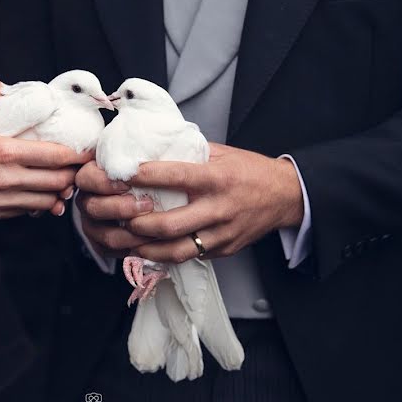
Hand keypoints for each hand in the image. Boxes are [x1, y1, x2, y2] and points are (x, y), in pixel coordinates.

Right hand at [0, 81, 89, 218]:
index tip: (87, 151)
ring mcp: (2, 200)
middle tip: (78, 167)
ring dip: (59, 192)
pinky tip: (41, 194)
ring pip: (47, 202)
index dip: (77, 155)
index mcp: (5, 153)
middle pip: (58, 182)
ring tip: (63, 182)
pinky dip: (40, 204)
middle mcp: (7, 180)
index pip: (56, 157)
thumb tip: (5, 85)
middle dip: (72, 175)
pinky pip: (28, 211)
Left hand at [76, 144, 303, 262]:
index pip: (175, 176)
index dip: (144, 176)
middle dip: (136, 223)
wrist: (286, 196)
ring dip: (145, 247)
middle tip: (115, 215)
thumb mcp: (221, 153)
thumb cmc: (249, 170)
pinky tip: (147, 248)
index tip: (119, 173)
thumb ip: (187, 152)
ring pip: (176, 249)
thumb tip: (150, 147)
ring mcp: (222, 234)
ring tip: (124, 239)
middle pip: (170, 224)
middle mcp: (219, 208)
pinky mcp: (223, 250)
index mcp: (216, 178)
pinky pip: (189, 255)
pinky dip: (165, 254)